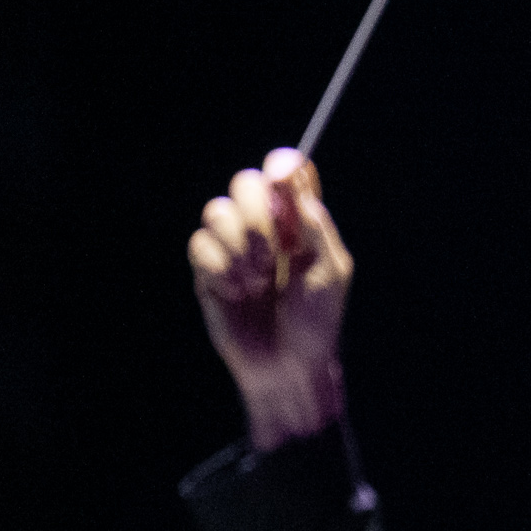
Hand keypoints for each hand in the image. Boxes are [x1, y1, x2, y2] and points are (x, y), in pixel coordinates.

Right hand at [187, 148, 352, 447]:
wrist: (286, 365)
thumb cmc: (315, 322)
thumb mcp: (332, 274)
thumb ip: (318, 228)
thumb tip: (297, 188)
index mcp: (300, 223)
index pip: (290, 174)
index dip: (283, 165)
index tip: (282, 175)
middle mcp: (265, 227)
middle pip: (245, 182)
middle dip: (257, 211)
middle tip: (274, 252)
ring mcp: (233, 246)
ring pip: (216, 210)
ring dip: (239, 246)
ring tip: (258, 282)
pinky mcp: (207, 268)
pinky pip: (199, 244)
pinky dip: (219, 267)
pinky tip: (237, 293)